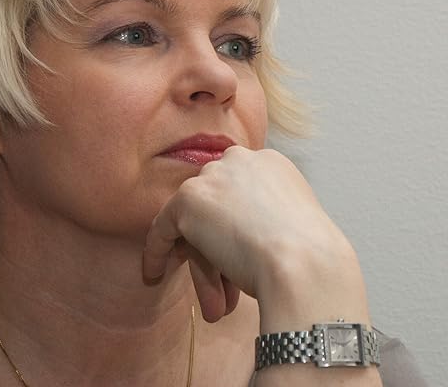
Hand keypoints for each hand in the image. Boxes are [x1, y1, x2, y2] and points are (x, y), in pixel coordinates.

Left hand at [143, 146, 367, 326]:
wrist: (303, 263)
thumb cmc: (309, 255)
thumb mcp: (290, 223)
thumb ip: (263, 214)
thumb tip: (238, 237)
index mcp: (269, 162)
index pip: (238, 190)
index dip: (232, 222)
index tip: (232, 250)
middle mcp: (238, 160)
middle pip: (216, 204)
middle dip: (218, 245)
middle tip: (225, 282)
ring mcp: (212, 177)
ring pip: (195, 221)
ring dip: (204, 263)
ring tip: (214, 303)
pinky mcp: (189, 200)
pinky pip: (163, 227)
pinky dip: (157, 251)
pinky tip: (155, 273)